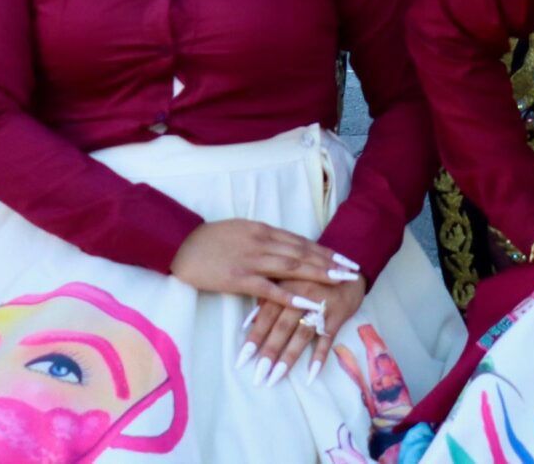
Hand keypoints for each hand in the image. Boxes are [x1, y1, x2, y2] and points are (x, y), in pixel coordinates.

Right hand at [170, 218, 355, 303]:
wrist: (180, 244)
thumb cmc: (210, 239)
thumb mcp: (242, 231)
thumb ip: (264, 238)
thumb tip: (285, 245)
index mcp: (264, 230)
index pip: (302, 241)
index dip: (325, 250)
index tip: (344, 258)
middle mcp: (263, 243)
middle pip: (303, 252)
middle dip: (330, 262)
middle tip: (353, 271)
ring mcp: (252, 260)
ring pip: (293, 267)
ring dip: (319, 274)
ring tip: (340, 282)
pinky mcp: (238, 278)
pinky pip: (269, 288)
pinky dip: (291, 295)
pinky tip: (308, 302)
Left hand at [240, 272, 364, 385]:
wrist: (351, 269)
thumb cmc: (313, 277)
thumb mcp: (289, 278)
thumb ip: (269, 297)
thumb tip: (249, 321)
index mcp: (288, 286)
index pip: (267, 315)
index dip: (255, 337)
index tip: (241, 360)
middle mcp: (304, 297)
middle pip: (283, 327)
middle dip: (269, 352)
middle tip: (257, 376)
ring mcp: (323, 307)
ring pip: (303, 335)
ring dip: (289, 358)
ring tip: (275, 378)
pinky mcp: (339, 316)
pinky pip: (328, 339)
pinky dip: (320, 356)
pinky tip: (310, 374)